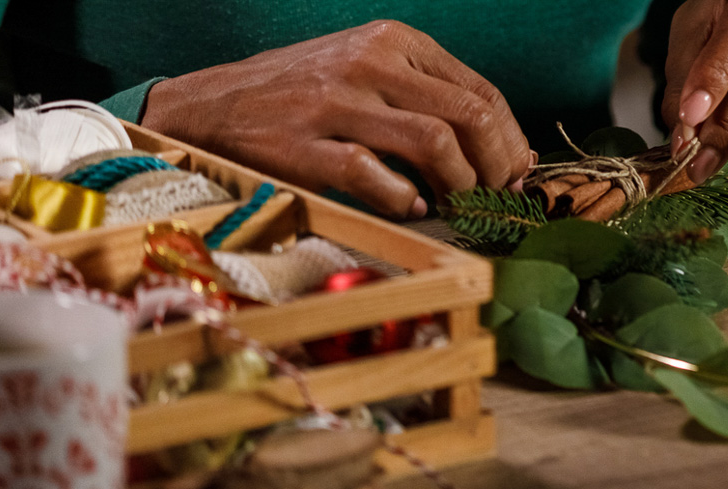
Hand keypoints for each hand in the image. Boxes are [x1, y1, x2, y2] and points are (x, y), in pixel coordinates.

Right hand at [143, 20, 528, 218]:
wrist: (210, 106)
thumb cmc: (301, 95)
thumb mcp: (365, 70)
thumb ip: (425, 98)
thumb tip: (497, 148)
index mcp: (392, 42)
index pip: (479, 91)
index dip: (509, 139)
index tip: (517, 171)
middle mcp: (368, 64)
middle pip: (467, 116)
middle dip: (496, 165)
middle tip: (498, 197)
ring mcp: (335, 103)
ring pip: (434, 143)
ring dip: (459, 185)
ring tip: (457, 205)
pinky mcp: (304, 144)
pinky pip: (375, 176)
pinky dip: (403, 198)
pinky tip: (409, 208)